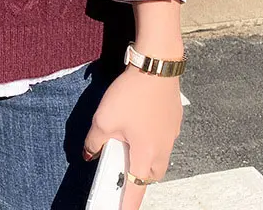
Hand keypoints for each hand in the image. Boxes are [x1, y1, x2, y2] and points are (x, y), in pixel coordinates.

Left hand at [83, 66, 182, 209]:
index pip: (134, 190)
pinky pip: (161, 141)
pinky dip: (149, 140)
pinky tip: (137, 123)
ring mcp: (170, 136)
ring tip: (126, 142)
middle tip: (118, 168)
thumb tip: (90, 153)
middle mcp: (162, 150)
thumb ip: (94, 141)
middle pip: (148, 176)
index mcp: (145, 155)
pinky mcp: (172, 122)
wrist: (156, 67)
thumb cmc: (132, 93)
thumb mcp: (104, 119)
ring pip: (157, 158)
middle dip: (134, 177)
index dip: (125, 205)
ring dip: (142, 157)